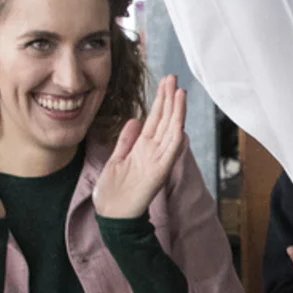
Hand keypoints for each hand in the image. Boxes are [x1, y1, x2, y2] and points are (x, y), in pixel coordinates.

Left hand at [93, 76, 185, 218]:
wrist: (113, 216)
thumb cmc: (113, 192)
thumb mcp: (115, 159)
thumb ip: (126, 141)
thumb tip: (134, 120)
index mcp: (143, 147)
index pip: (155, 119)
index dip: (160, 100)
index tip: (165, 82)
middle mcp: (153, 151)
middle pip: (165, 120)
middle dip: (169, 98)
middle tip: (173, 77)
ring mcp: (158, 161)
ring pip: (170, 132)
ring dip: (176, 113)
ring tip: (179, 93)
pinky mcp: (159, 172)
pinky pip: (169, 153)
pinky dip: (175, 139)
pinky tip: (179, 124)